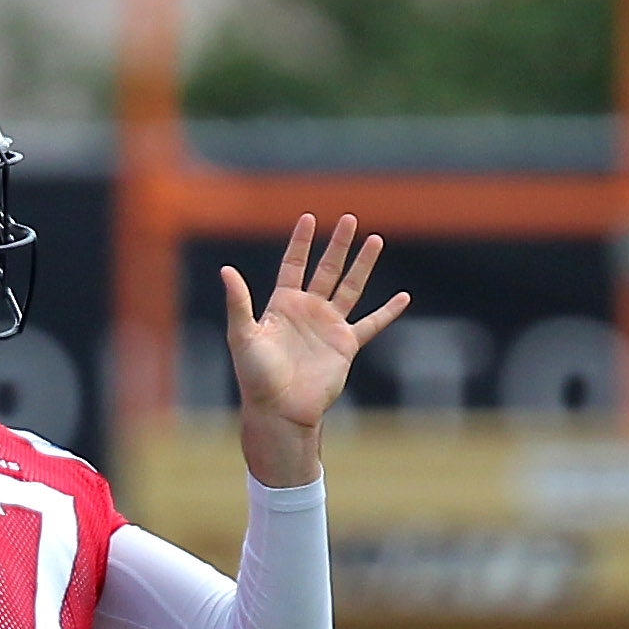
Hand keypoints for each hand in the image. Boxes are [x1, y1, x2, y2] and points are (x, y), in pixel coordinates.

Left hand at [222, 213, 409, 487]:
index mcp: (282, 305)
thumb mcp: (243, 335)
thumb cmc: (256, 377)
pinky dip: (388, 311)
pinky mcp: (345, 346)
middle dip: (338, 244)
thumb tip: (225, 270)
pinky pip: (371, 323)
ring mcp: (328, 327)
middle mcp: (307, 311)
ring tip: (375, 240)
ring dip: (362, 264)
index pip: (293, 264)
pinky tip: (403, 297)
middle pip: (326, 269)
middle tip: (349, 218)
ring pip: (350, 287)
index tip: (309, 218)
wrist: (279, 410)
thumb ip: (238, 302)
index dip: (301, 242)